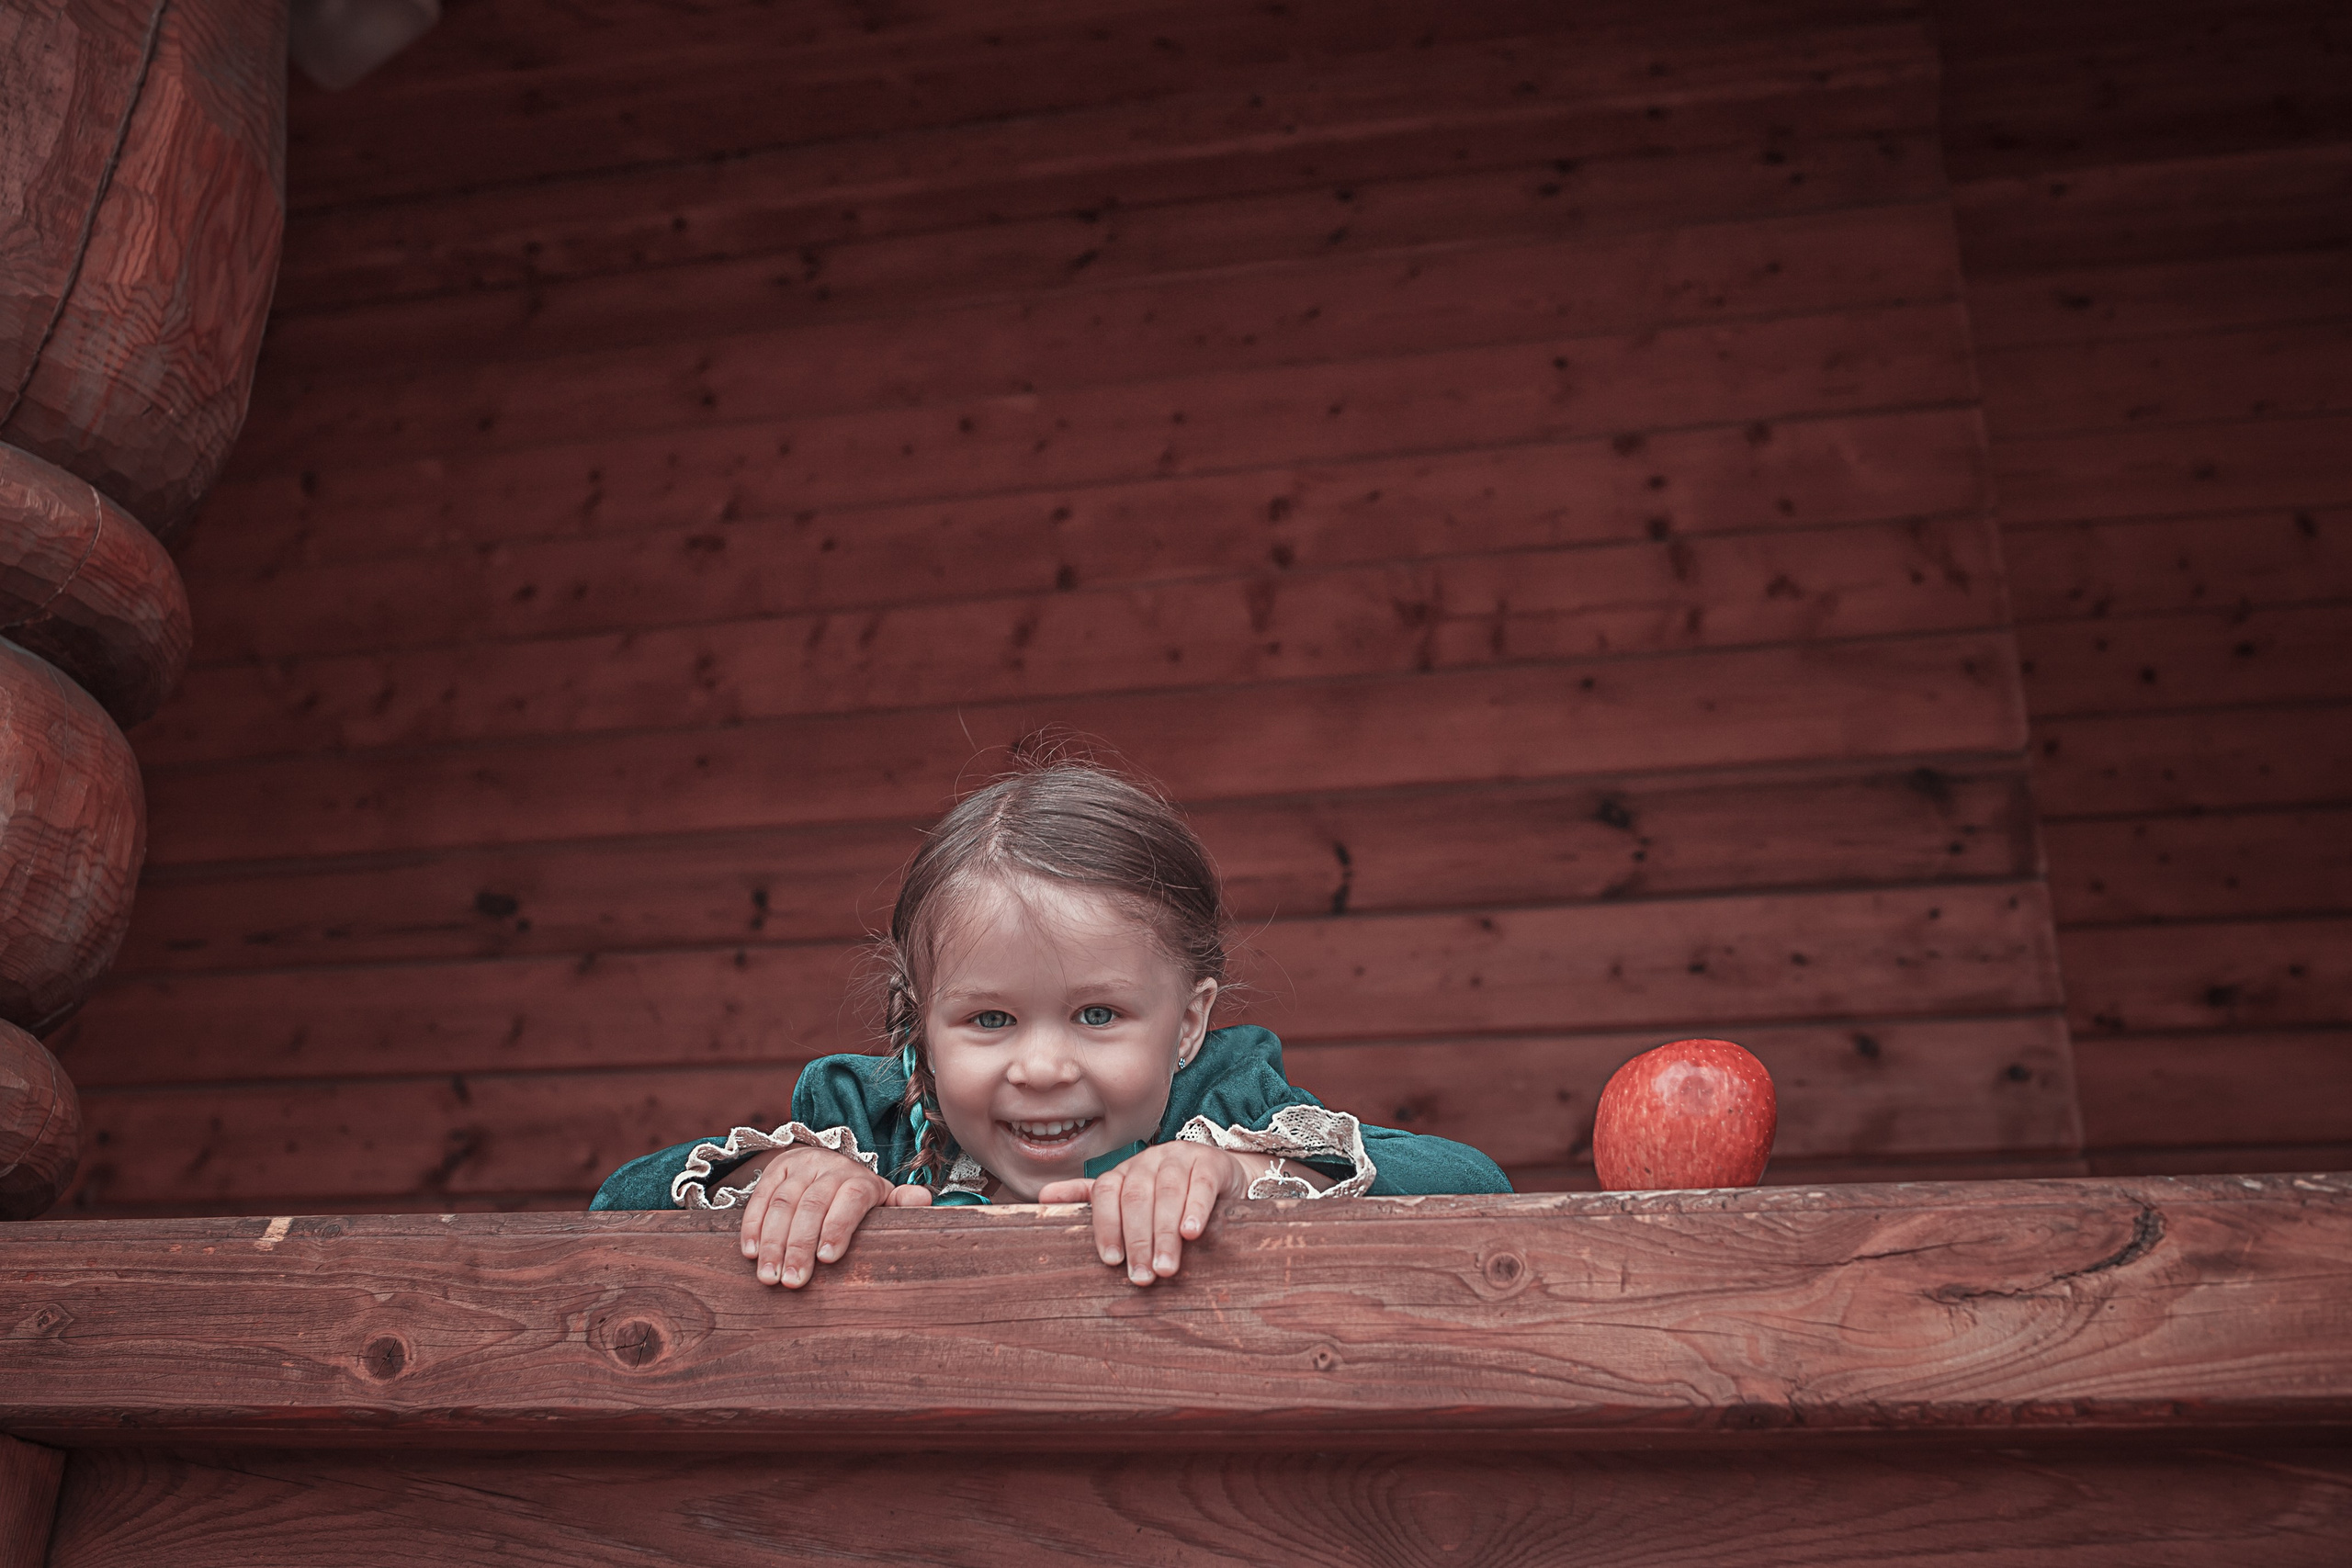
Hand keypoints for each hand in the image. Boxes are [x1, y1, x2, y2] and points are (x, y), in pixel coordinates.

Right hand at [732, 1146, 933, 1287]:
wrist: (827, 1163)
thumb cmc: (858, 1196)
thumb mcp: (883, 1199)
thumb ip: (902, 1203)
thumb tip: (925, 1200)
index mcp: (859, 1179)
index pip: (851, 1198)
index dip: (838, 1226)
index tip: (827, 1259)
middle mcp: (828, 1168)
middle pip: (812, 1205)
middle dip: (799, 1245)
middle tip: (792, 1281)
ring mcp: (799, 1167)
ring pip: (783, 1203)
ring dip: (772, 1242)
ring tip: (769, 1277)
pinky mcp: (774, 1170)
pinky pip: (759, 1197)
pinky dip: (752, 1226)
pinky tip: (750, 1253)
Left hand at [1037, 1142, 1250, 1286]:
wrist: (1220, 1175)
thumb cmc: (1169, 1195)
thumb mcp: (1130, 1196)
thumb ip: (1091, 1199)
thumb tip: (1042, 1198)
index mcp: (1124, 1171)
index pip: (1105, 1193)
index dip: (1105, 1226)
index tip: (1110, 1261)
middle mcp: (1148, 1160)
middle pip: (1136, 1197)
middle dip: (1137, 1240)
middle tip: (1141, 1277)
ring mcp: (1180, 1158)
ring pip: (1167, 1193)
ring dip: (1164, 1233)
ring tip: (1166, 1268)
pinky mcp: (1211, 1162)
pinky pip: (1201, 1184)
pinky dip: (1195, 1209)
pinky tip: (1191, 1233)